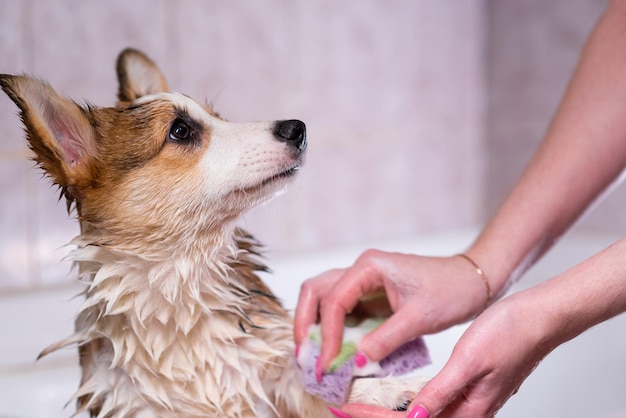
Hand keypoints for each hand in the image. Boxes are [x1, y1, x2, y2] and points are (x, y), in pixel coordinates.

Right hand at [293, 250, 490, 370]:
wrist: (471, 281)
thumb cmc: (450, 289)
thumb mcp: (417, 319)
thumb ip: (384, 340)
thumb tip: (354, 363)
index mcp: (369, 266)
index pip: (333, 300)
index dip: (326, 334)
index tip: (327, 363)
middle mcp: (360, 270)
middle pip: (316, 291)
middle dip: (305, 324)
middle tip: (305, 356)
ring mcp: (363, 281)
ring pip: (324, 298)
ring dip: (315, 325)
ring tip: (314, 355)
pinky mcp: (370, 295)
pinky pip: (341, 310)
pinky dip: (331, 328)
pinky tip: (333, 349)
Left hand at [333, 289, 554, 417]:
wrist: (540, 318)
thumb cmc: (511, 334)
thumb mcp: (471, 360)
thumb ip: (442, 393)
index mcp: (470, 410)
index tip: (345, 409)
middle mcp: (468, 411)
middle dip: (376, 416)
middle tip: (342, 405)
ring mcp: (469, 401)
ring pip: (420, 413)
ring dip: (389, 409)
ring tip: (359, 400)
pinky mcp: (469, 389)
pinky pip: (431, 401)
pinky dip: (406, 399)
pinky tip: (393, 392)